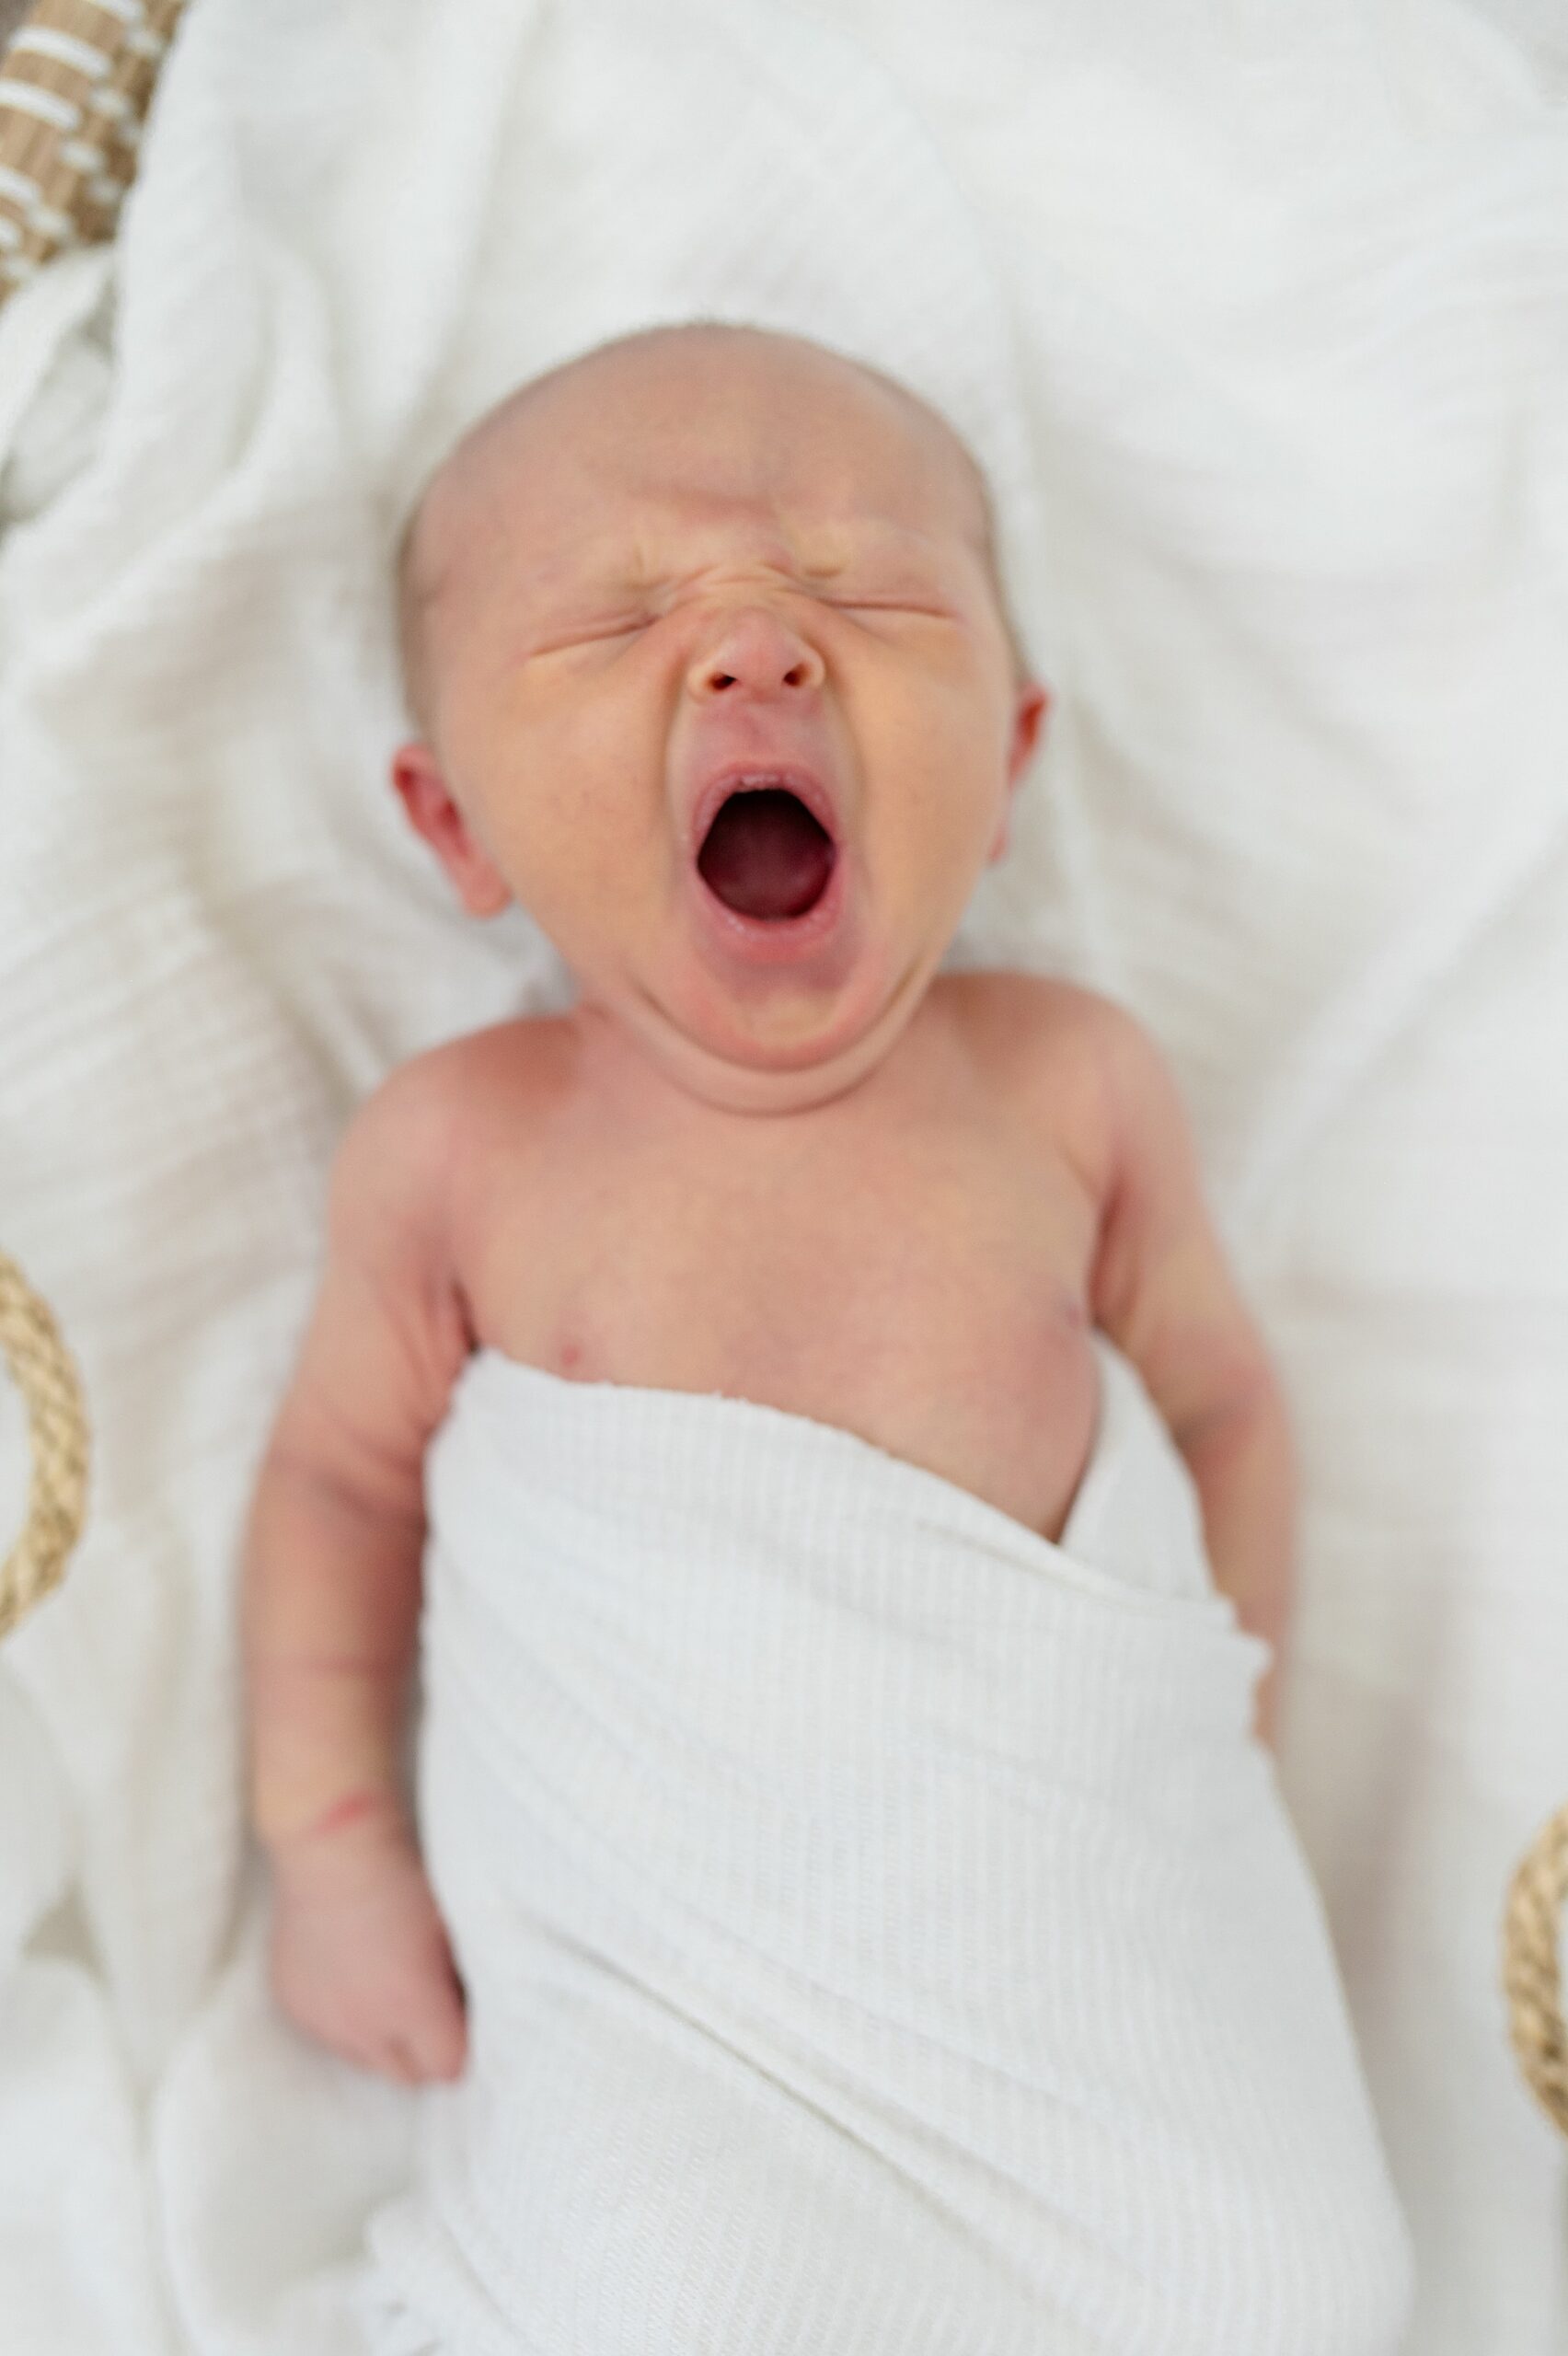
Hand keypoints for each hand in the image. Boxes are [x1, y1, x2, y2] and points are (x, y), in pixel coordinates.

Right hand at [266, 1806, 467, 2084]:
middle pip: (407, 2076)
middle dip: (425, 2051)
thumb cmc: (406, 1878)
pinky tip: (354, 1975)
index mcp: (412, 2007)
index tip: (464, 2018)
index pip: (448, 2070)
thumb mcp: (454, 1929)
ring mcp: (323, 2020)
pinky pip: (328, 2034)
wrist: (333, 1845)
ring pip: (365, 2061)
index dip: (461, 2045)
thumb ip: (464, 1984)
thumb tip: (476, 2014)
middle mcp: (364, 2027)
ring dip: (383, 2038)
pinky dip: (344, 2017)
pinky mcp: (293, 2006)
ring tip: (390, 1987)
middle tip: (433, 2009)